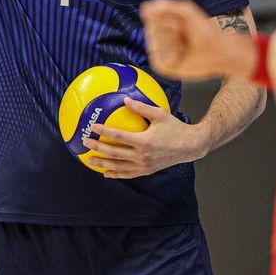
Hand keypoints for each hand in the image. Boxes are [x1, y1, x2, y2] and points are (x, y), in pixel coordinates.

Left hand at [81, 97, 208, 177]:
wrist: (190, 146)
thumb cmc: (175, 128)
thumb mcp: (160, 114)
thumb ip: (141, 108)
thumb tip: (125, 100)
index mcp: (144, 141)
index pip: (118, 136)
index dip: (104, 131)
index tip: (92, 127)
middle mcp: (142, 155)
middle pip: (114, 153)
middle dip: (98, 148)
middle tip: (85, 142)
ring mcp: (144, 165)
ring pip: (119, 166)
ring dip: (103, 164)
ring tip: (90, 160)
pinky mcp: (147, 170)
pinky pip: (128, 174)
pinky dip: (116, 174)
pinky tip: (107, 173)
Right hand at [140, 0, 254, 79]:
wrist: (219, 50)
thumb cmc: (204, 30)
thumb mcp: (186, 10)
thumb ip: (165, 5)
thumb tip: (144, 8)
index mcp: (163, 24)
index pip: (150, 18)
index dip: (164, 19)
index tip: (178, 22)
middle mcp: (161, 38)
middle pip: (151, 32)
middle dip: (168, 32)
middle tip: (183, 34)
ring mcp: (163, 53)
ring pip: (154, 47)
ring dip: (170, 45)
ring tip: (184, 45)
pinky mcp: (166, 67)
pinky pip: (157, 61)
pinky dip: (168, 57)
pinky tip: (179, 55)